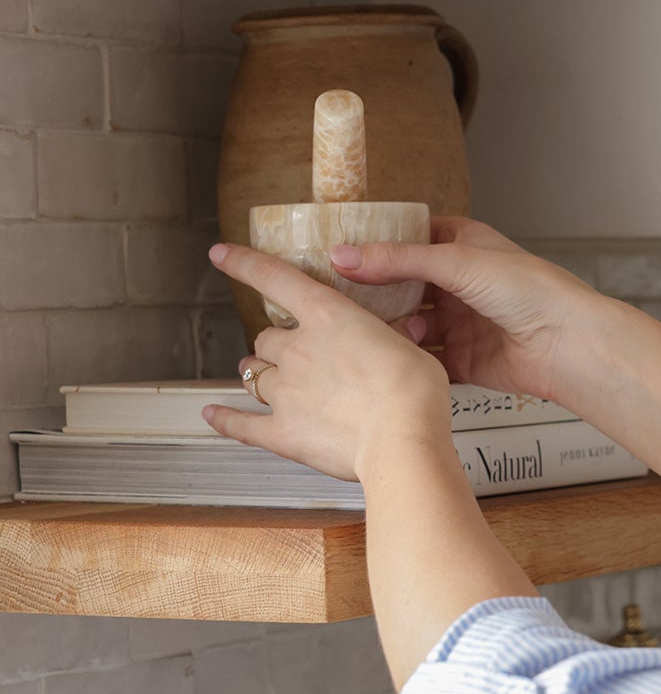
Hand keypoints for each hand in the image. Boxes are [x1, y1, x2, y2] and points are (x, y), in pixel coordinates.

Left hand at [203, 243, 451, 482]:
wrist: (402, 439)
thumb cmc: (413, 392)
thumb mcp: (408, 349)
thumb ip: (388, 341)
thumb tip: (396, 338)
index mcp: (327, 316)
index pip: (274, 278)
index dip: (243, 263)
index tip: (222, 255)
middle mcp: (297, 349)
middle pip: (266, 338)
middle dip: (274, 345)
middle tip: (290, 353)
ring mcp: (285, 391)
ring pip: (254, 375)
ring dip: (258, 374)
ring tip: (264, 380)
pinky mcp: (282, 432)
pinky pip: (243, 425)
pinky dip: (226, 420)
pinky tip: (214, 416)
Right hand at [329, 217, 600, 404]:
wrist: (566, 344)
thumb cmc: (530, 290)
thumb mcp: (456, 261)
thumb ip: (397, 260)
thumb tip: (342, 255)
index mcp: (461, 245)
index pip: (406, 239)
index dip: (374, 245)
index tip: (336, 253)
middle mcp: (458, 283)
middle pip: (402, 285)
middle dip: (374, 293)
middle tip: (336, 297)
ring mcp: (459, 322)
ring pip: (409, 323)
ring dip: (390, 327)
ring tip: (367, 329)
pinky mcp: (461, 360)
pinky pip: (423, 358)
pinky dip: (407, 358)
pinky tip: (389, 356)